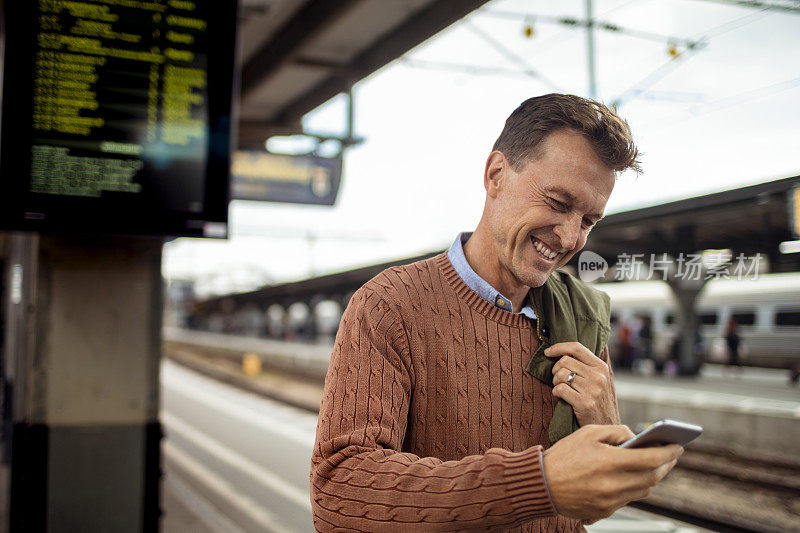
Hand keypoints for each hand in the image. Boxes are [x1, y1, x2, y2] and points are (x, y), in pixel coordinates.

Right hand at [542, 424, 682, 520]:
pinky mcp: (605, 512)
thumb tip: (637, 438)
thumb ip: (616, 431)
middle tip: (671, 455)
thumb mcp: (588, 432)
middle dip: (665, 464)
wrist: (541, 484)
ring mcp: (610, 502)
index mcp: (609, 462)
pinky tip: (632, 477)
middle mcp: (612, 485)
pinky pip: (628, 499)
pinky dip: (634, 487)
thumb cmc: (564, 455)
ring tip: (655, 465)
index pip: (651, 458)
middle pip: (653, 477)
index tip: (678, 446)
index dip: (668, 452)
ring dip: (652, 477)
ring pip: (644, 490)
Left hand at [546, 342, 619, 425]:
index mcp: (601, 367)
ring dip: (555, 381)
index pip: (577, 348)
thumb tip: (569, 348)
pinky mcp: (584, 403)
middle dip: (556, 369)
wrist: (607, 426)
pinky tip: (561, 396)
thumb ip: (589, 364)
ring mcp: (592, 390)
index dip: (559, 347)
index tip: (548, 352)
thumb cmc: (599, 401)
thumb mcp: (601, 379)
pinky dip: (556, 392)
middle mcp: (599, 376)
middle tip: (558, 378)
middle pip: (565, 361)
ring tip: (561, 388)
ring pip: (561, 374)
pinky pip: (560, 389)